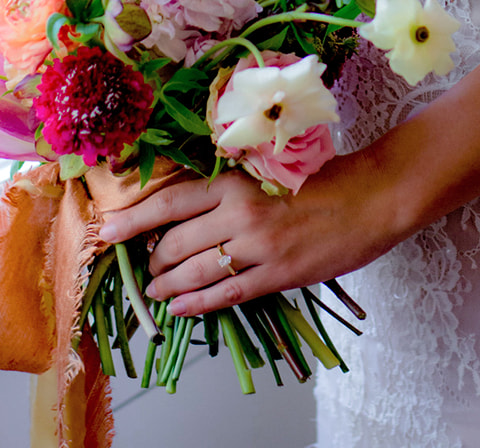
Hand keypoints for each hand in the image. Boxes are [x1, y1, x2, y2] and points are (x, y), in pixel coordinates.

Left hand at [98, 150, 404, 316]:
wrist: (371, 197)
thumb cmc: (323, 178)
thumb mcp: (268, 169)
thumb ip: (231, 186)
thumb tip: (188, 205)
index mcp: (235, 179)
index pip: (169, 200)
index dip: (134, 217)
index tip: (108, 229)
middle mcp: (239, 212)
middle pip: (174, 242)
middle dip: (152, 259)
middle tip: (144, 265)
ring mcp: (256, 247)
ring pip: (194, 272)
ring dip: (167, 285)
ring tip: (155, 290)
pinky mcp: (275, 274)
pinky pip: (224, 296)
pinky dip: (196, 305)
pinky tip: (179, 309)